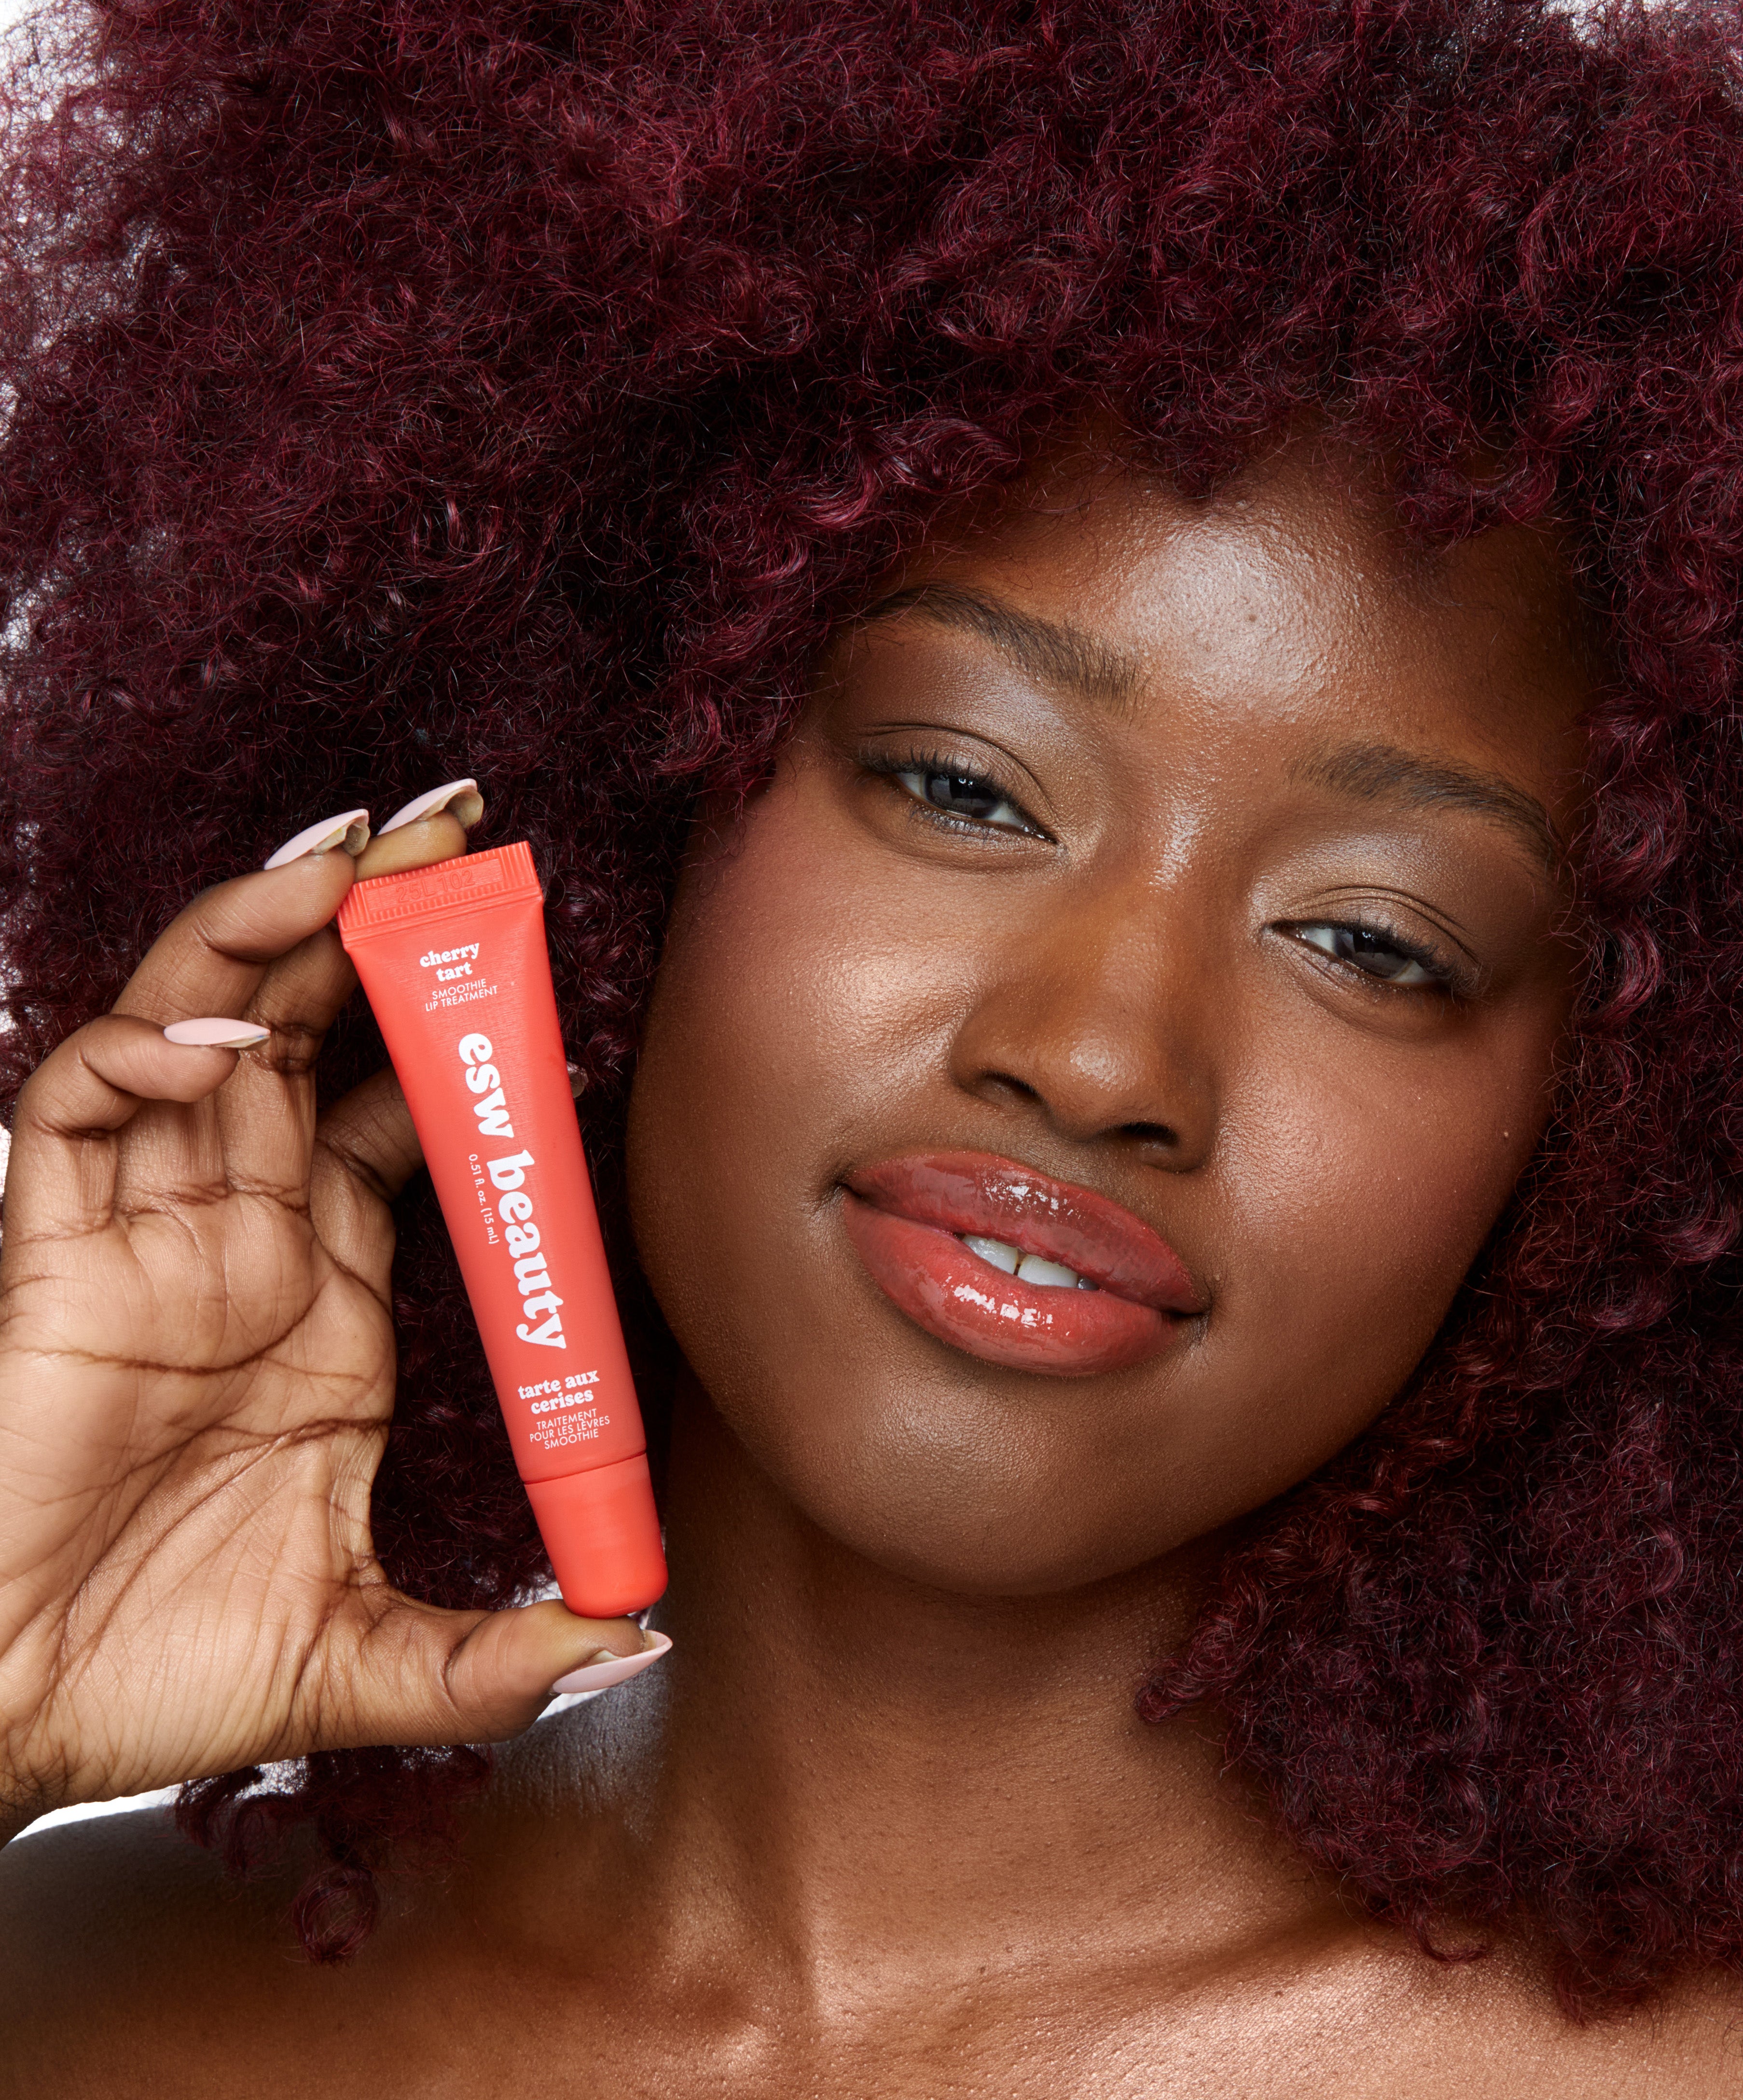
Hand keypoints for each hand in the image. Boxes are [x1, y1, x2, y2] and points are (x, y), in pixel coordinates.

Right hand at [0, 803, 652, 1836]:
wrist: (5, 1726)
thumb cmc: (156, 1675)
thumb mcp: (366, 1661)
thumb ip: (496, 1656)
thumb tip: (634, 1642)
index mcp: (314, 1303)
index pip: (387, 1120)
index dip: (448, 1040)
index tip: (526, 965)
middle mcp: (231, 1246)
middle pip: (297, 1039)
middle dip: (363, 930)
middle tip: (447, 836)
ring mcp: (136, 1241)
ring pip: (193, 1036)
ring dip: (263, 939)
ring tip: (351, 857)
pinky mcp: (47, 1261)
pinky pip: (72, 1112)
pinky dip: (133, 1055)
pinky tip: (212, 1032)